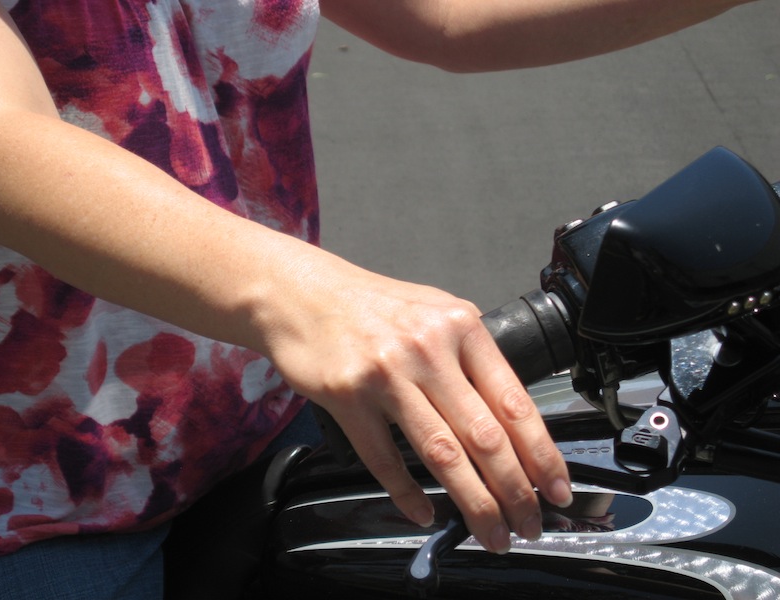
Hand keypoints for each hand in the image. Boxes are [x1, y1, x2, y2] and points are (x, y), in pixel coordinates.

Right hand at [256, 240, 572, 552]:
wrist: (301, 293)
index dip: (541, 453)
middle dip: (515, 492)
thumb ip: (470, 358)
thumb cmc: (371, 306)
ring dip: (473, 503)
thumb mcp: (434, 314)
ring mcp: (386, 373)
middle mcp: (428, 348)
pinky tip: (424, 513)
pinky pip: (385, 458)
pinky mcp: (348, 396)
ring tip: (490, 532)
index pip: (514, 401)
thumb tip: (508, 418)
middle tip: (528, 525)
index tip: (556, 488)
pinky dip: (408, 494)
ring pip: (442, 453)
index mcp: (460, 326)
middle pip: (485, 436)